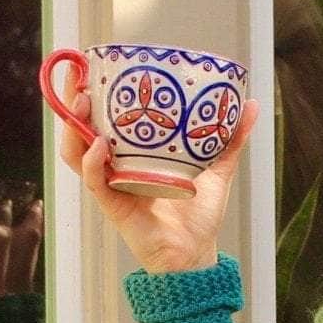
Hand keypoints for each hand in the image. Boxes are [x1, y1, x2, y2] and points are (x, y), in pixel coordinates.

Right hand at [54, 84, 260, 274]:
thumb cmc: (198, 216)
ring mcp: (110, 185)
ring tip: (82, 102)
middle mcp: (115, 168)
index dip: (89, 96)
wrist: (195, 254)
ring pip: (76, 153)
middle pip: (80, 131)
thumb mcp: (216, 168)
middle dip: (71, 103)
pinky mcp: (112, 205)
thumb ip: (229, 138)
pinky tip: (99, 145)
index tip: (88, 68)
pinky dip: (92, 162)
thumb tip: (250, 105)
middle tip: (78, 77)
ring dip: (73, 127)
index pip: (101, 120)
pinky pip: (94, 181)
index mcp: (132, 156)